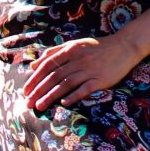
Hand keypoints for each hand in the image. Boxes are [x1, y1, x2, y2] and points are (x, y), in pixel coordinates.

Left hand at [21, 34, 141, 111]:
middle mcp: (78, 59)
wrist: (124, 46)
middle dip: (39, 90)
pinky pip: (85, 88)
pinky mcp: (100, 79)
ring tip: (40, 106)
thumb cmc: (97, 47)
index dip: (36, 78)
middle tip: (28, 102)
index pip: (48, 65)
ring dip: (51, 95)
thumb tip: (34, 64)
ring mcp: (90, 69)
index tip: (25, 90)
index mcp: (71, 50)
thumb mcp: (75, 44)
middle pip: (55, 76)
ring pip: (66, 83)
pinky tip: (64, 103)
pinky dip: (74, 95)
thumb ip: (55, 52)